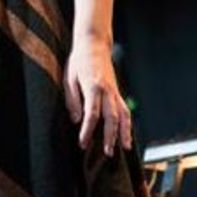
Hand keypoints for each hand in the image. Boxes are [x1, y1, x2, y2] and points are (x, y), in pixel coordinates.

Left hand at [64, 36, 132, 155]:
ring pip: (124, 114)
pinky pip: (125, 109)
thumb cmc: (79, 61)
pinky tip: (126, 133)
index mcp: (93, 87)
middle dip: (110, 136)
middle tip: (107, 152)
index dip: (87, 130)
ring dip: (125, 132)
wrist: (94, 44)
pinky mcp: (117, 91)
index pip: (92, 114)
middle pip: (111, 117)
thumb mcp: (69, 78)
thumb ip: (73, 100)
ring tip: (125, 147)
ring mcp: (114, 91)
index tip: (83, 143)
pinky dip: (127, 123)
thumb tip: (76, 120)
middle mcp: (107, 90)